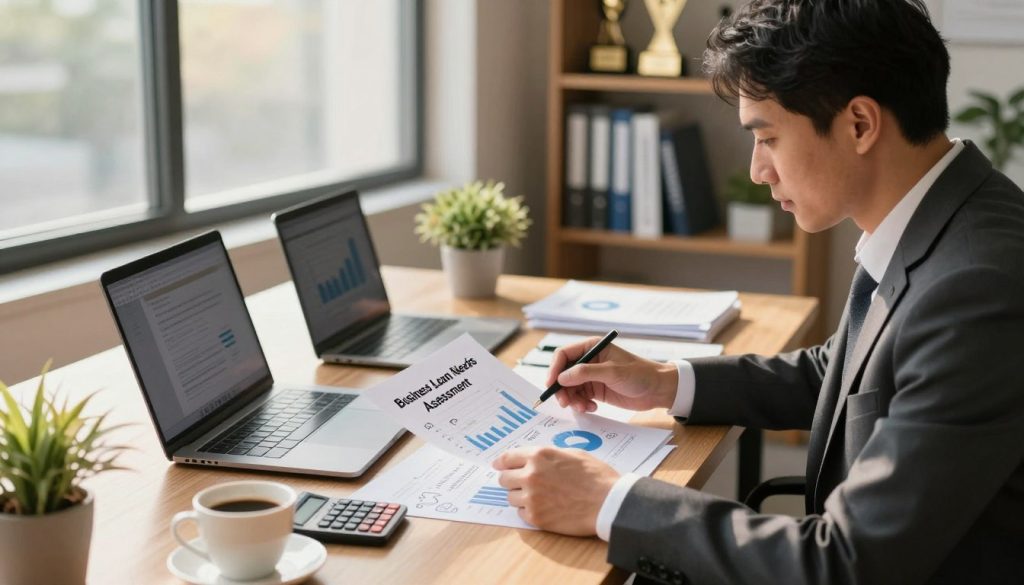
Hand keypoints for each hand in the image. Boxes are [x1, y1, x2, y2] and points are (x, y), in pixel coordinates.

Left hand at [493, 446, 618, 535]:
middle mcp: (531, 475)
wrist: (608, 503)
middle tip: (522, 483)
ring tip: (539, 497)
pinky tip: (545, 508)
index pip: (507, 458)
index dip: (501, 462)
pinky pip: (521, 513)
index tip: (498, 465)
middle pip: (504, 478)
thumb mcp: (572, 454)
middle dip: (511, 480)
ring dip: (520, 496)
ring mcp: (532, 497)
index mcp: (539, 456)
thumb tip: (533, 459)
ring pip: (511, 497)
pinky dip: (529, 511)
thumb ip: (548, 455)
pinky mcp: (536, 517)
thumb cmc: (596, 477)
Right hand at [547, 337, 678, 412]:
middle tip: (565, 403)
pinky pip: (579, 397)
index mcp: (592, 347)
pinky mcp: (595, 390)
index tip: (551, 384)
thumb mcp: (612, 372)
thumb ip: (585, 373)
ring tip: (583, 407)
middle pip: (563, 373)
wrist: (658, 390)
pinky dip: (581, 404)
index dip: (554, 369)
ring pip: (569, 388)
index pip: (563, 355)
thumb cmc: (639, 374)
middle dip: (562, 389)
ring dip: (572, 399)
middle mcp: (588, 361)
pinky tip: (592, 408)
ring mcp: (591, 376)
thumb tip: (561, 378)